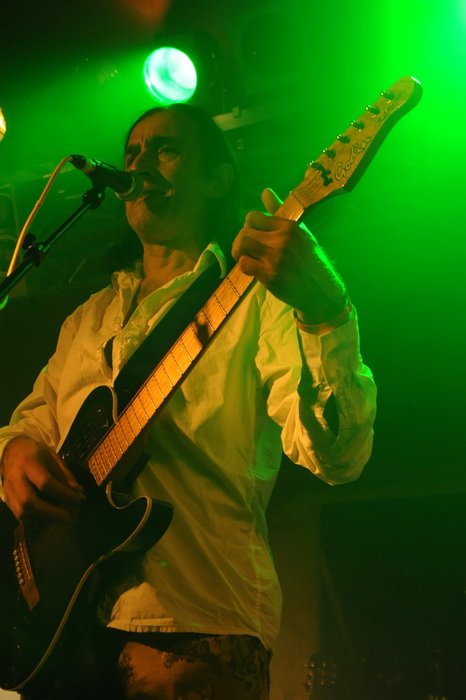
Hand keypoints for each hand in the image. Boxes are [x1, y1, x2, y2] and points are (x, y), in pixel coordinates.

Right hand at [1, 436, 84, 521]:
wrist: (12, 451)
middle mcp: (16, 478)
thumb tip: (79, 492)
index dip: (63, 493)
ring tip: (58, 517)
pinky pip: (19, 515)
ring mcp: (9, 490)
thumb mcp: (53, 458)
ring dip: (42, 518)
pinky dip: (35, 519)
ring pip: (21, 512)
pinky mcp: (7, 499)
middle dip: (50, 513)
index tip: (77, 500)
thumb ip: (65, 474)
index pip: (45, 482)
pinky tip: (47, 516)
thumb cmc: (36, 453)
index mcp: (29, 463)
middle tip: (67, 517)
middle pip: (28, 501)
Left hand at [231, 189, 346, 322]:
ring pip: (242, 245)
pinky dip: (245, 266)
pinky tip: (252, 270)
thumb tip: (265, 191)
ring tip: (246, 257)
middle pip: (244, 231)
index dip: (248, 227)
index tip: (254, 236)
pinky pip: (245, 264)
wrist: (321, 289)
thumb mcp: (299, 233)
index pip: (253, 217)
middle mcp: (283, 240)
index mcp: (289, 227)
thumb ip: (279, 212)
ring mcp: (276, 258)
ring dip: (239, 252)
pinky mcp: (271, 276)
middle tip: (247, 250)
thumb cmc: (310, 260)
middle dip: (241, 240)